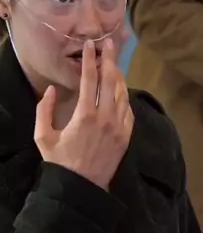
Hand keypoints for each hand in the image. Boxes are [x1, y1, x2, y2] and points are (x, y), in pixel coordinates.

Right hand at [35, 39, 133, 189]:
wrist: (81, 189)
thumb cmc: (59, 163)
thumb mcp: (43, 137)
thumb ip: (43, 110)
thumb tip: (51, 90)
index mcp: (84, 115)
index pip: (89, 79)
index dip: (90, 59)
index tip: (90, 45)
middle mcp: (105, 117)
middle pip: (111, 81)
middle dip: (110, 59)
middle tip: (109, 43)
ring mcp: (119, 127)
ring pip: (123, 94)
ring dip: (119, 76)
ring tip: (114, 64)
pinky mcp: (126, 137)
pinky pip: (129, 110)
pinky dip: (125, 97)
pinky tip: (121, 90)